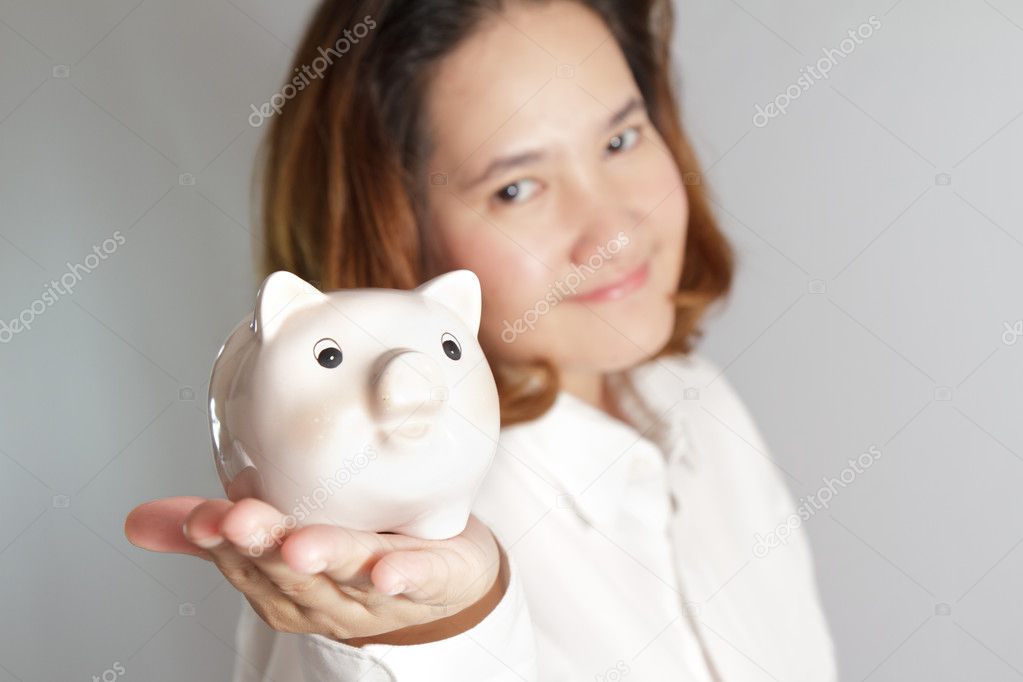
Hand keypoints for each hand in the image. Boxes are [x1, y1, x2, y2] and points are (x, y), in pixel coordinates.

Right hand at [123, 496, 505, 645]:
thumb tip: (139, 519)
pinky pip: (420, 580)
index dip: (222, 539)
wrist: (444, 572)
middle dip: (264, 545)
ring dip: (326, 559)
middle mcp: (328, 595)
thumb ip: (219, 527)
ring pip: (350, 573)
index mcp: (285, 587)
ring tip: (300, 545)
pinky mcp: (432, 579)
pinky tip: (392, 571)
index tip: (203, 518)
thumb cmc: (359, 549)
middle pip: (292, 571)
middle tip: (239, 521)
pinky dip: (406, 576)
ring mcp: (380, 591)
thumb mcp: (281, 538)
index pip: (245, 562)